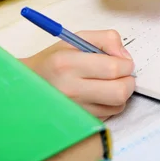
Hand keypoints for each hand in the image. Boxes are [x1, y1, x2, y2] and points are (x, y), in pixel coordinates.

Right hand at [20, 29, 134, 119]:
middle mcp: (70, 89)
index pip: (113, 68)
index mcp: (67, 64)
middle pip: (119, 92)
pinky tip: (100, 95)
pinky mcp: (79, 122)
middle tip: (123, 74)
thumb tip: (125, 57)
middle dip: (129, 81)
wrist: (30, 84)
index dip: (126, 64)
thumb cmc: (56, 60)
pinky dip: (111, 105)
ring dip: (121, 94)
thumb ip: (106, 39)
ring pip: (118, 105)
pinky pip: (109, 115)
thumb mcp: (77, 39)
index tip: (123, 62)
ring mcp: (74, 109)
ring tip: (109, 83)